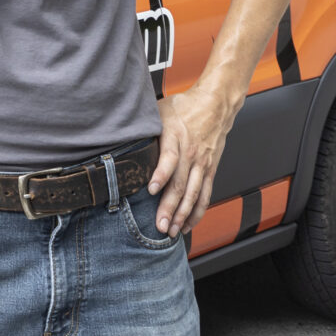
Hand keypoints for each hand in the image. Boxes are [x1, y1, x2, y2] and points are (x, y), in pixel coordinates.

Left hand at [148, 81, 240, 237]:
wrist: (215, 104)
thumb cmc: (184, 107)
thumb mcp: (160, 112)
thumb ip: (145, 128)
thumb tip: (120, 137)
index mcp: (176, 137)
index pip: (169, 158)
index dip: (160, 174)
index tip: (150, 189)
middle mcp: (191, 153)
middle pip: (181, 183)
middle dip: (170, 207)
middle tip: (160, 226)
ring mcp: (202, 163)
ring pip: (193, 193)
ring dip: (182, 215)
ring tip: (172, 231)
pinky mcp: (210, 169)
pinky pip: (205, 194)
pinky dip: (197, 211)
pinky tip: (188, 224)